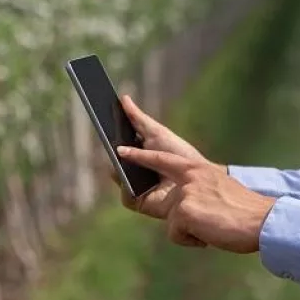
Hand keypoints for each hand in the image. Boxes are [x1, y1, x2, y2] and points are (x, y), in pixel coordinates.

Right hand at [109, 96, 223, 220]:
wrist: (198, 179)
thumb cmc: (180, 154)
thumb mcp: (157, 132)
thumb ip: (138, 118)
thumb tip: (123, 98)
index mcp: (136, 151)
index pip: (117, 143)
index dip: (110, 134)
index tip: (102, 120)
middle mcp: (133, 168)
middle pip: (114, 159)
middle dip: (111, 150)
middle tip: (109, 140)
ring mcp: (134, 185)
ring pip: (117, 177)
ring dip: (118, 168)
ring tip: (121, 156)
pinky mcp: (139, 201)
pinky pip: (126, 196)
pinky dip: (127, 188)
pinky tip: (133, 179)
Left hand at [117, 146, 276, 253]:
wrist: (264, 222)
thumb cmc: (244, 214)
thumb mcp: (219, 194)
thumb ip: (195, 194)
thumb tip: (179, 212)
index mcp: (199, 170)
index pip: (164, 160)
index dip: (142, 156)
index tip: (121, 151)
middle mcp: (190, 177)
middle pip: (154, 180)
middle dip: (133, 174)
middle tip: (115, 163)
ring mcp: (185, 193)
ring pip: (171, 221)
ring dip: (189, 231)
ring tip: (212, 228)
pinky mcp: (183, 212)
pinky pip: (176, 234)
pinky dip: (192, 241)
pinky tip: (209, 236)